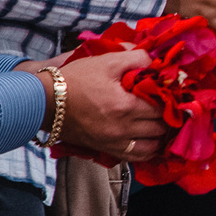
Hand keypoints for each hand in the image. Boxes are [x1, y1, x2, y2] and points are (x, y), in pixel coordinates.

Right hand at [31, 50, 167, 160]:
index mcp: (125, 105)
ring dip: (161, 135)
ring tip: (161, 122)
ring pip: (153, 146)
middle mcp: (122, 128)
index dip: (171, 99)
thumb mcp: (106, 62)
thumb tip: (157, 62)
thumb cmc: (75, 79)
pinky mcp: (105, 149)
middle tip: (169, 106)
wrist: (43, 101)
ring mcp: (113, 142)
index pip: (163, 107)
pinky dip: (148, 150)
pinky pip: (136, 157)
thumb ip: (136, 59)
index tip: (171, 93)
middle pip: (161, 127)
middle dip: (168, 116)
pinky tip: (150, 139)